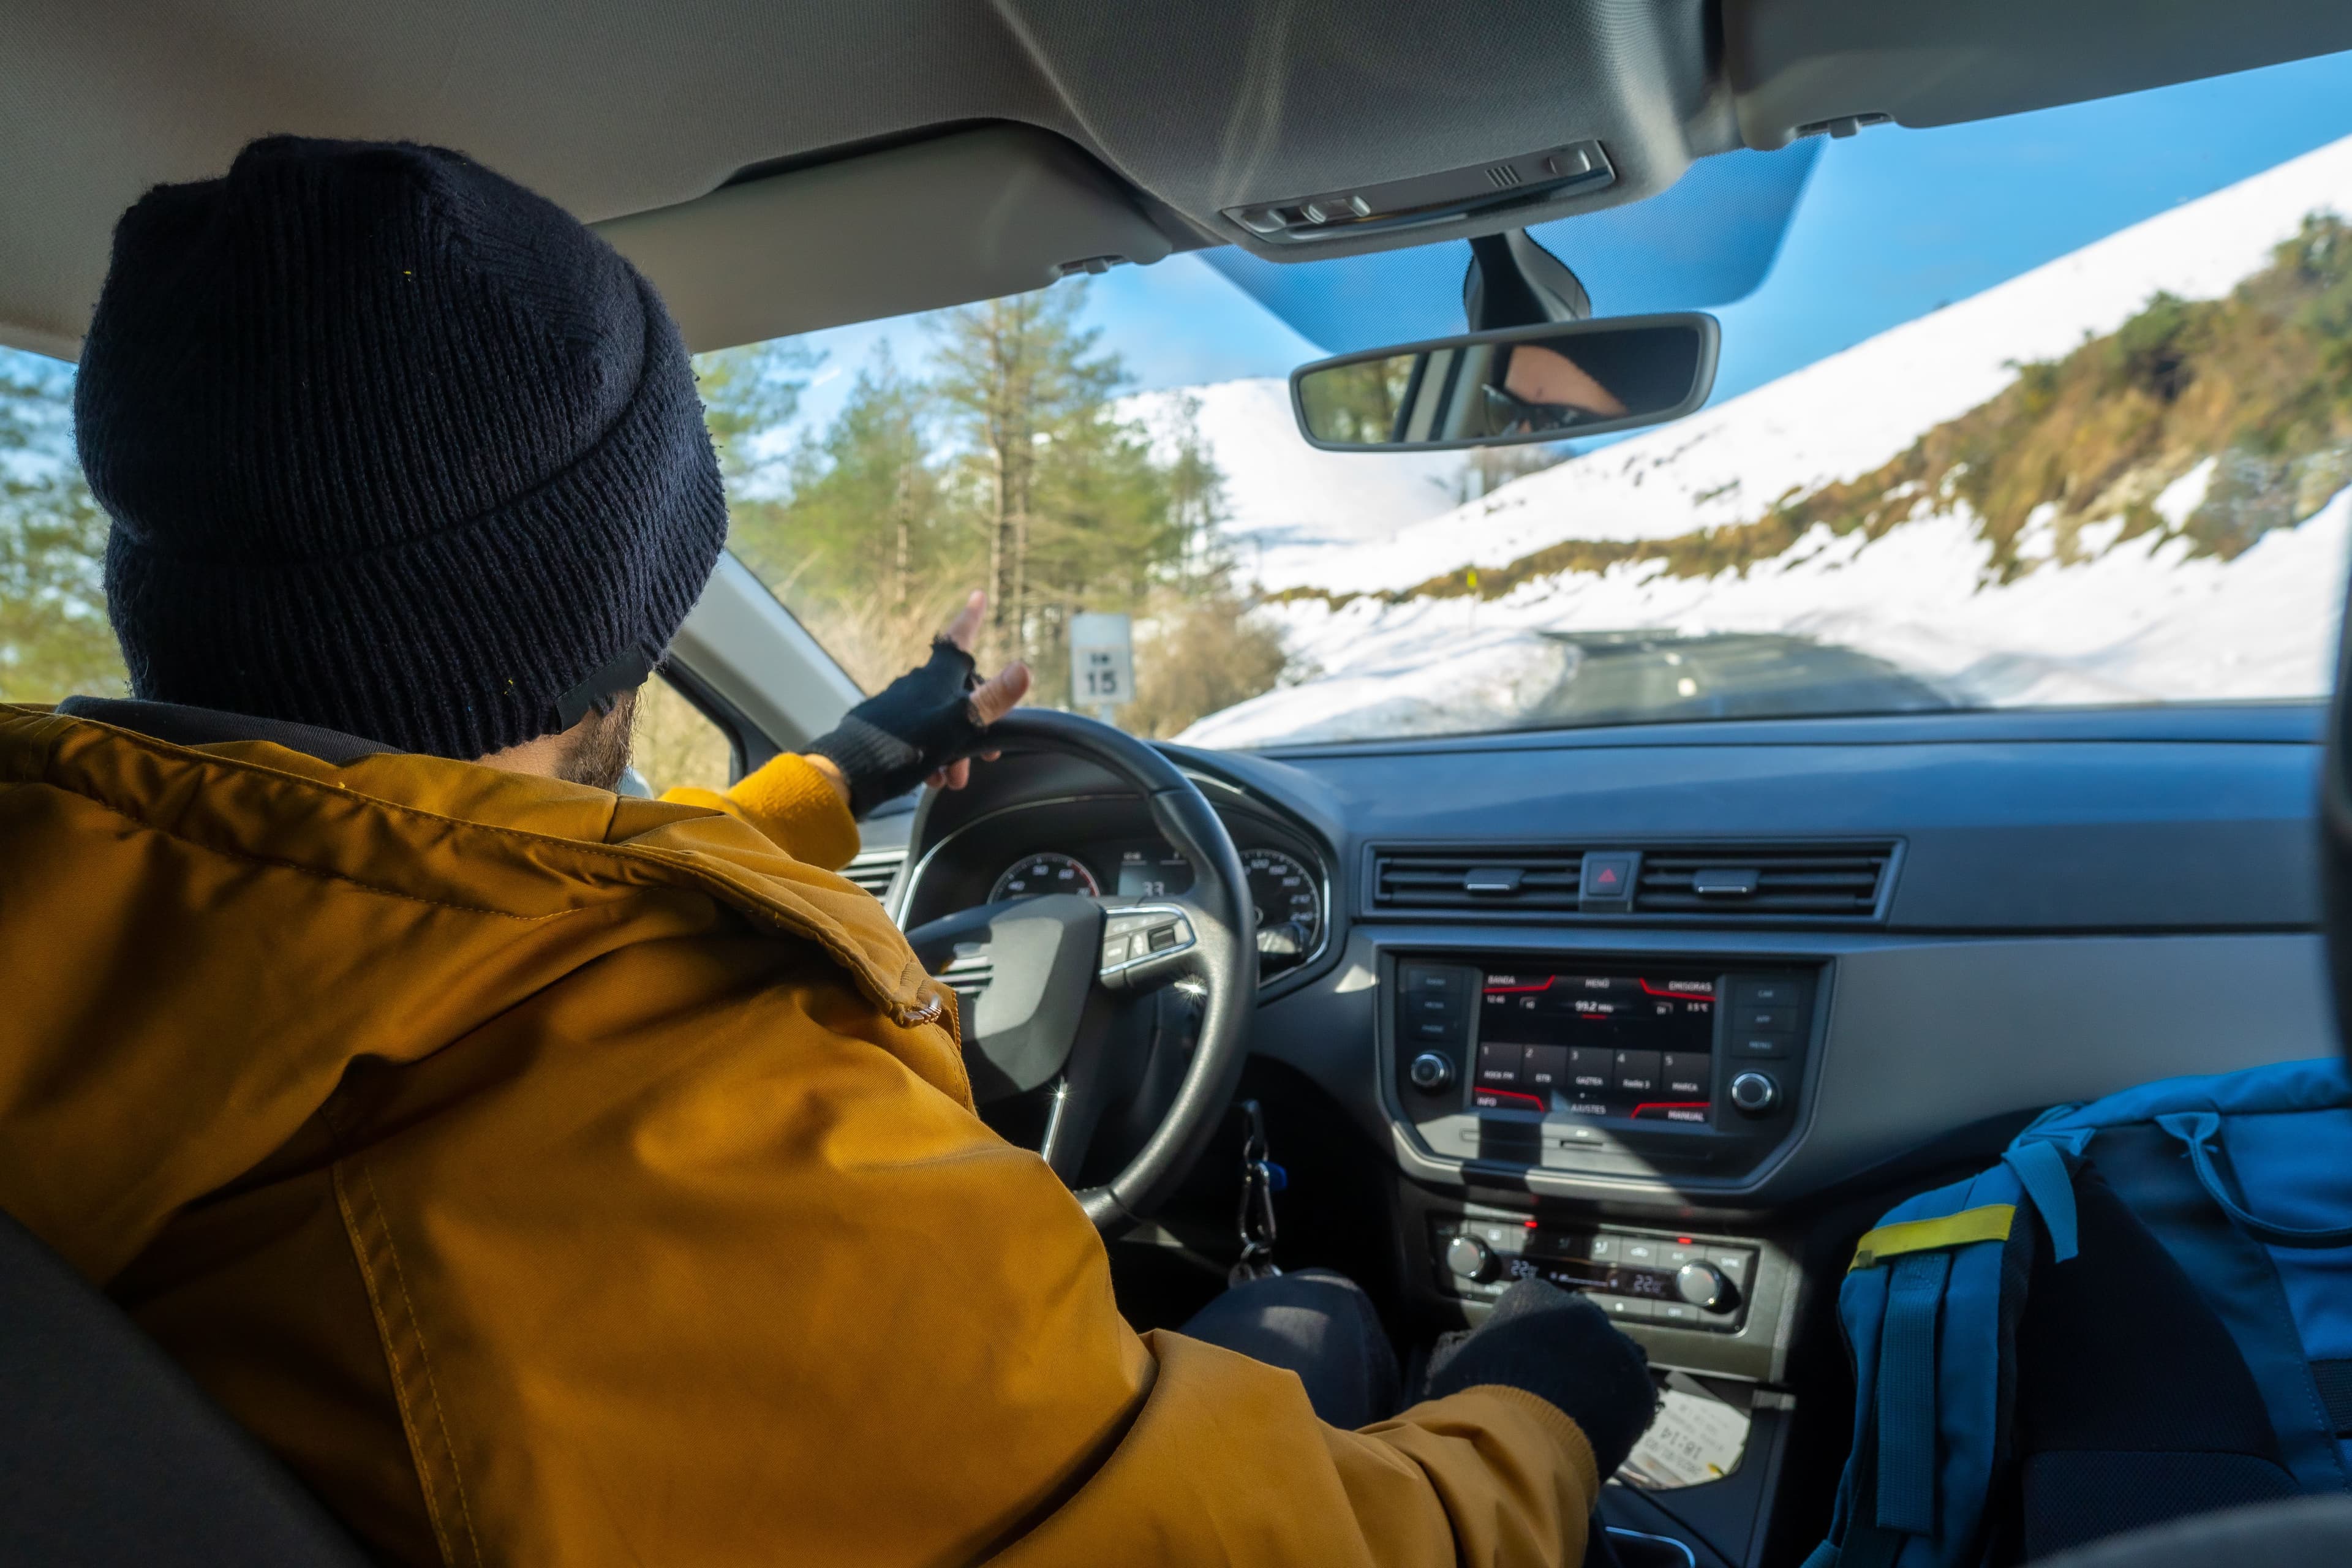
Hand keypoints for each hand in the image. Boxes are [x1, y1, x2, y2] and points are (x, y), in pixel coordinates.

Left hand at [802, 591, 1030, 817]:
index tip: (978, 595)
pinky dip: (933, 754)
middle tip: (988, 755)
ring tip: (954, 778)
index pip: (959, 639)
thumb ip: (990, 699)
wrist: (850, 770)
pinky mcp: (884, 727)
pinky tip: (931, 778)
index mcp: (935, 678)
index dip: (971, 619)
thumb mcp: (955, 724)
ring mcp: (899, 706)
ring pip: (940, 721)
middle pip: (957, 693)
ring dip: (955, 748)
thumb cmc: (908, 744)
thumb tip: (1025, 669)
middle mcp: (917, 685)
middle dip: (976, 723)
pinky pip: (919, 735)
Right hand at [1423, 1278, 1657, 1476]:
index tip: (1517, 1364)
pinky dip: (1616, 1410)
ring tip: (1575, 1414)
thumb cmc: (1478, 1399)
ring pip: (1607, 1359)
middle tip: (1549, 1390)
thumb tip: (1466, 1351)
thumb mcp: (1454, 1364)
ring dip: (1594, 1379)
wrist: (1520, 1445)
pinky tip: (1595, 1430)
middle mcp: (1580, 1310)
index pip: (1531, 1307)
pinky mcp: (1640, 1387)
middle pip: (1575, 1329)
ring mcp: (1615, 1347)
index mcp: (1531, 1296)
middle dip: (1565, 1354)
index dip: (1524, 1338)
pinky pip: (1629, 1395)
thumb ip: (1468, 1350)